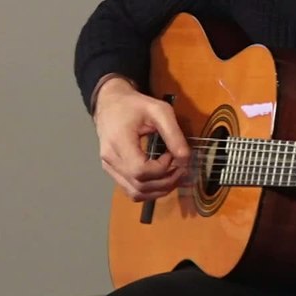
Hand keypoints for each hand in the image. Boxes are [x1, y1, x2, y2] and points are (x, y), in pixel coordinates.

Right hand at [92, 76, 190, 201]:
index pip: (140, 171)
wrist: (110, 103)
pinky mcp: (112, 171)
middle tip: (181, 168)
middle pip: (139, 186)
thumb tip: (186, 159)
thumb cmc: (134, 105)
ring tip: (175, 176)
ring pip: (135, 193)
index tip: (172, 155)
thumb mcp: (159, 111)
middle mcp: (110, 159)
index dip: (162, 169)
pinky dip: (149, 190)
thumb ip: (174, 134)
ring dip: (159, 190)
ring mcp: (109, 167)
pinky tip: (162, 179)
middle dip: (166, 182)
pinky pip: (131, 190)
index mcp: (119, 142)